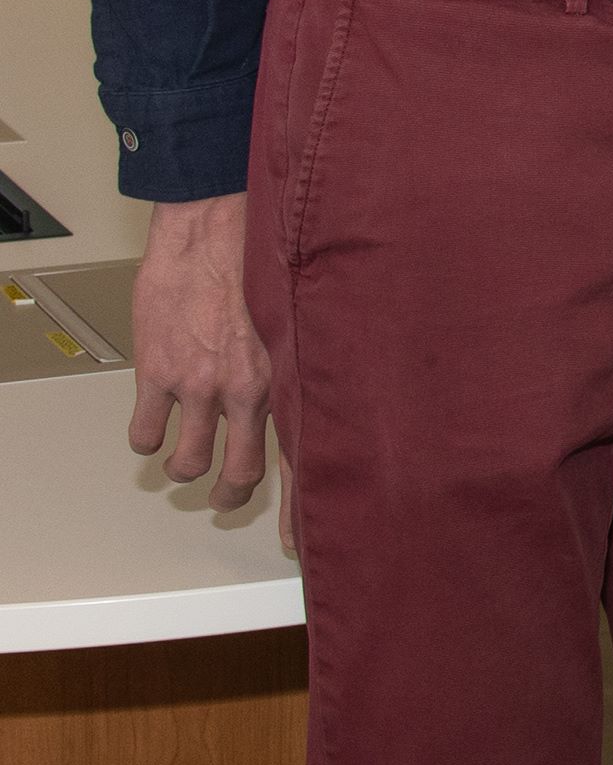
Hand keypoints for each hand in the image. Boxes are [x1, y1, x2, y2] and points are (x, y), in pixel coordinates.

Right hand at [130, 194, 277, 509]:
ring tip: (183, 466)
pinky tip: (151, 431)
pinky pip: (144, 433)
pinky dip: (145, 440)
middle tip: (223, 499)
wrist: (216, 228)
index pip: (301, 457)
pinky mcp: (158, 373)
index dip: (300, 505)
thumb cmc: (262, 262)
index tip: (299, 535)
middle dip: (230, 497)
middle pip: (240, 473)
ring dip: (183, 471)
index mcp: (291, 378)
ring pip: (187, 462)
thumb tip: (315, 393)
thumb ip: (301, 364)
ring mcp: (200, 386)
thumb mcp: (300, 322)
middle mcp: (248, 390)